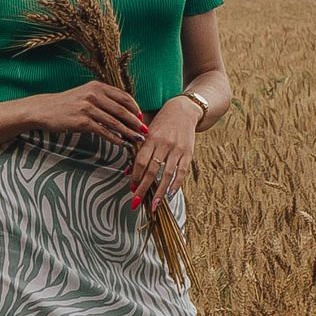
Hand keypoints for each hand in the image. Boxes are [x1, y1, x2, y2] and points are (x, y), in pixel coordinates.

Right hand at [19, 81, 149, 145]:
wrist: (44, 109)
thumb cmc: (66, 104)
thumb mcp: (85, 94)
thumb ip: (102, 99)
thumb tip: (123, 110)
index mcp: (97, 86)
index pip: (124, 97)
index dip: (135, 108)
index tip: (141, 118)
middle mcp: (94, 94)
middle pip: (122, 110)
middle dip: (136, 122)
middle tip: (145, 131)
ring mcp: (88, 108)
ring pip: (115, 122)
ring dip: (128, 133)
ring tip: (137, 140)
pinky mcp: (82, 121)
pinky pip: (104, 131)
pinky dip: (115, 138)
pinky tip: (121, 144)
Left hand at [130, 97, 200, 214]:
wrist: (183, 110)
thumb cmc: (161, 122)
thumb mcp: (147, 132)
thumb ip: (137, 151)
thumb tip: (127, 172)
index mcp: (151, 138)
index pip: (141, 161)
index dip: (135, 176)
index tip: (132, 189)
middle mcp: (164, 144)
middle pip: (152, 170)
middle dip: (143, 188)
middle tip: (137, 202)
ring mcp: (177, 149)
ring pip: (167, 174)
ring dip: (160, 191)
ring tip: (155, 205)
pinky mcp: (188, 153)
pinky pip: (182, 171)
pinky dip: (176, 184)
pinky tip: (170, 194)